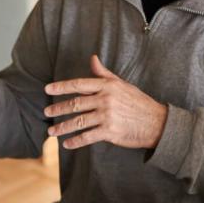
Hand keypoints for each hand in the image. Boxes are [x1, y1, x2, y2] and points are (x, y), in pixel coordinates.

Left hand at [44, 55, 168, 149]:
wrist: (157, 123)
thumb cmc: (138, 102)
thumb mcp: (122, 84)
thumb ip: (104, 74)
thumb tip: (92, 58)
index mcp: (107, 86)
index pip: (79, 84)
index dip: (61, 87)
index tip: (48, 89)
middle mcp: (105, 99)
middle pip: (75, 104)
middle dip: (58, 108)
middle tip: (46, 112)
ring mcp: (107, 116)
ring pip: (78, 121)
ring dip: (62, 127)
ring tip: (52, 131)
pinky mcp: (109, 132)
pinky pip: (87, 136)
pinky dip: (75, 141)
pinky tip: (67, 144)